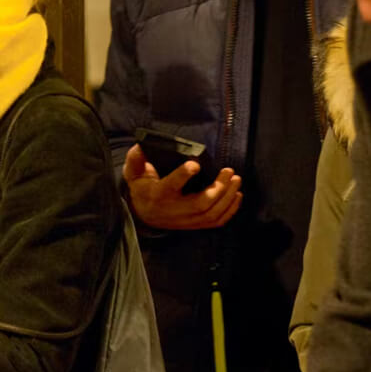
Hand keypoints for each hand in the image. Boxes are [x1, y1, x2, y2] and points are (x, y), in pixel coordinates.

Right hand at [122, 144, 242, 229]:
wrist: (143, 214)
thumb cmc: (142, 188)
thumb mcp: (133, 173)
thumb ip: (135, 160)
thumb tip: (140, 147)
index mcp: (158, 194)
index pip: (170, 185)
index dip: (183, 175)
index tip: (195, 164)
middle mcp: (173, 210)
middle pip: (200, 204)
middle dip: (218, 188)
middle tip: (229, 171)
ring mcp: (186, 220)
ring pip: (211, 213)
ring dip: (228, 198)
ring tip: (236, 180)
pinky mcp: (195, 225)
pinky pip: (216, 222)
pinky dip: (230, 210)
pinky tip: (237, 195)